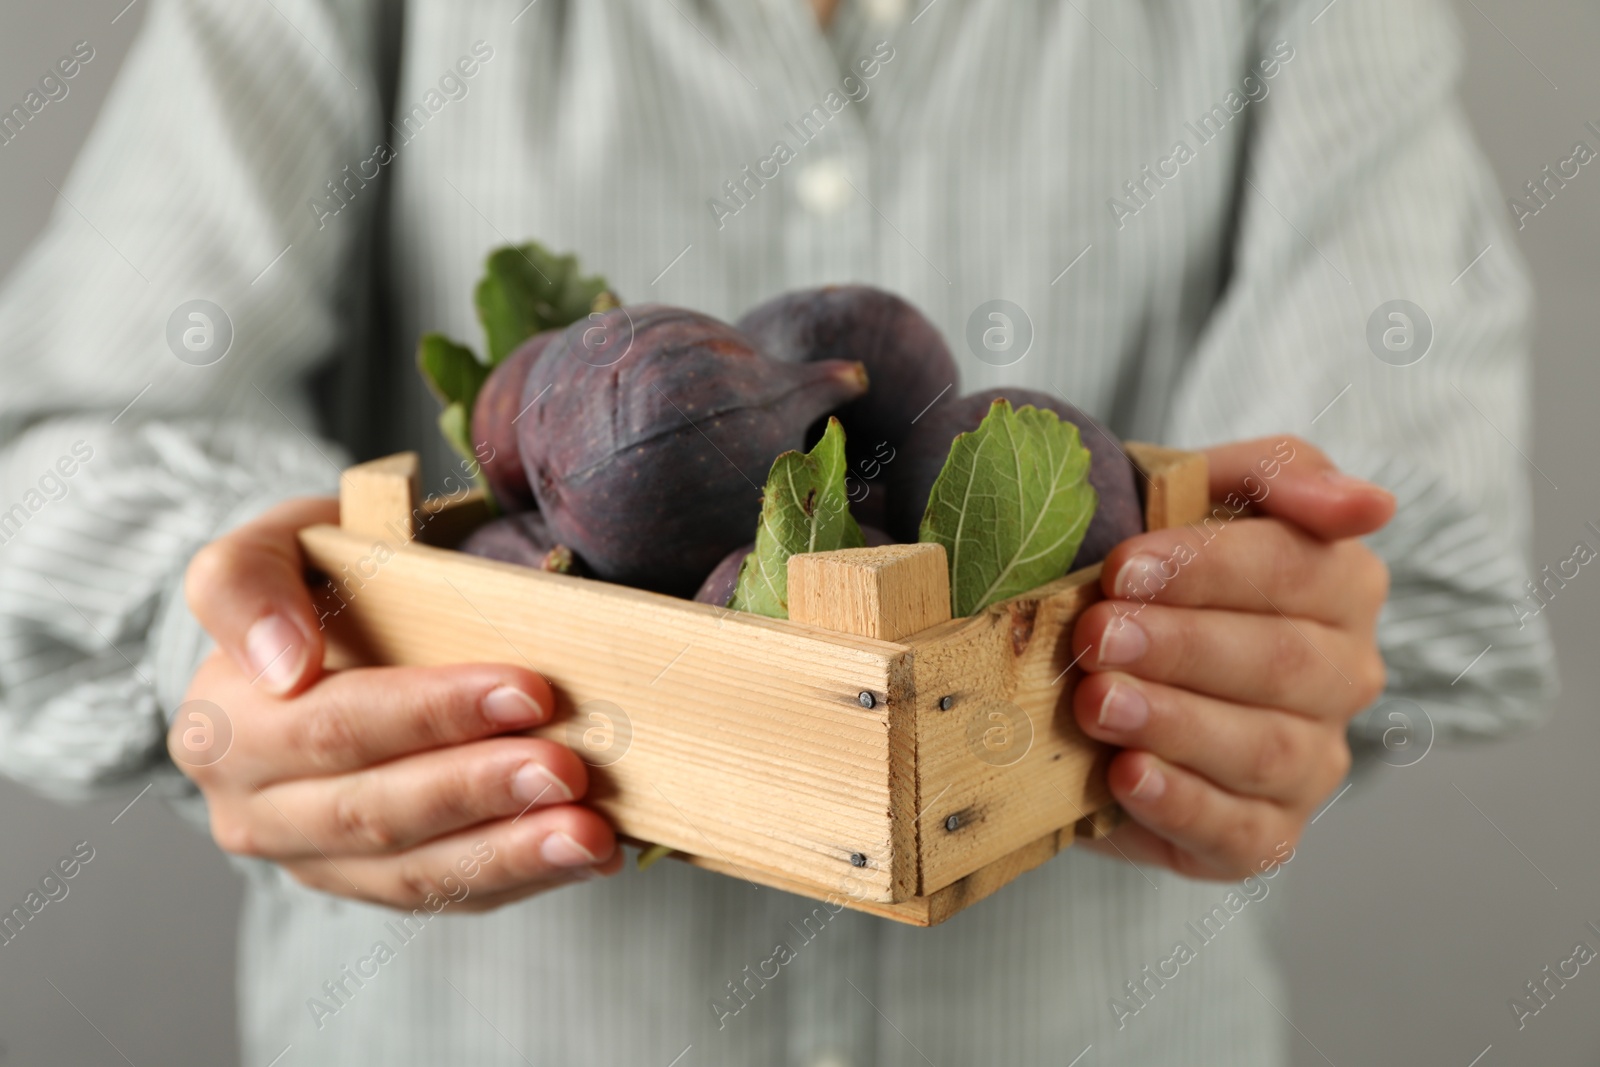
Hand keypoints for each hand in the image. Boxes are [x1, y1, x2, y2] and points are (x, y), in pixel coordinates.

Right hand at [171, 497, 621, 910]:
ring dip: (510, 852)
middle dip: (481, 789)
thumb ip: (246, 585)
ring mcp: (310, 858)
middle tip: (569, 767)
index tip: (529, 690)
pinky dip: (521, 877)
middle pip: (376, 809)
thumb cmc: (310, 584)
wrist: (310, 642)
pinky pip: (444, 895)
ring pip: (412, 870)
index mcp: (223, 725)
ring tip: (588, 832)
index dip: (434, 712)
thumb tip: (286, 665)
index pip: (336, 724)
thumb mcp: (267, 549)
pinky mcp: (367, 884)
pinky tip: (585, 857)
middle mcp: (252, 808)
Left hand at [1072, 437, 1394, 879]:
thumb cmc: (1147, 568)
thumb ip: (1278, 473)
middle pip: (1279, 661)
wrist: (1075, 668)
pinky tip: (1127, 776)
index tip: (1121, 568)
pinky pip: (1240, 832)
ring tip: (1097, 702)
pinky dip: (1181, 804)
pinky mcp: (1265, 835)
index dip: (1204, 568)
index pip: (1292, 569)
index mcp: (1341, 584)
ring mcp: (1312, 762)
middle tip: (1095, 636)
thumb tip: (1370, 503)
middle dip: (1180, 646)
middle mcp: (1343, 677)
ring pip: (1263, 748)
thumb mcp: (1190, 491)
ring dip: (1174, 723)